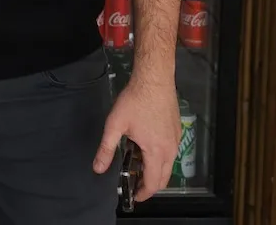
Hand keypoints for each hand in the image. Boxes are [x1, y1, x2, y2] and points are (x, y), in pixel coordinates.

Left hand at [94, 75, 178, 200]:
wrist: (154, 79)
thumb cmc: (134, 101)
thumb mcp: (115, 125)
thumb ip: (107, 149)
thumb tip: (98, 168)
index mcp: (156, 152)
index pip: (153, 183)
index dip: (143, 193)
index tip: (134, 195)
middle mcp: (170, 149)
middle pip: (164, 178)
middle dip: (150, 185)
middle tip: (134, 183)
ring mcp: (176, 140)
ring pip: (168, 165)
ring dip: (155, 171)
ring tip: (137, 165)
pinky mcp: (177, 131)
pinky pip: (170, 153)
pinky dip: (160, 158)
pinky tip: (145, 147)